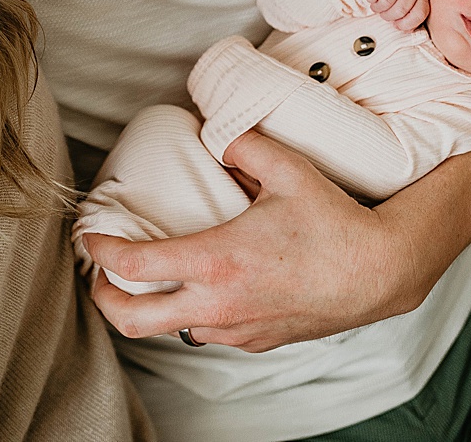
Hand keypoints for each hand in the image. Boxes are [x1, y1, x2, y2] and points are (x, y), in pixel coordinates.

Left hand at [82, 131, 434, 351]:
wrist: (381, 272)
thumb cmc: (336, 223)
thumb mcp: (288, 169)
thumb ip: (244, 143)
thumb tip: (217, 130)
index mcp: (216, 261)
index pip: (132, 266)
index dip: (99, 250)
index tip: (89, 235)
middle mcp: (218, 304)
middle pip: (133, 321)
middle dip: (104, 298)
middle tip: (99, 275)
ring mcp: (237, 328)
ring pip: (172, 329)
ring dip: (152, 308)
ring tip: (149, 280)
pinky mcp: (257, 340)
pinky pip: (208, 333)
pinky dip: (191, 315)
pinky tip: (199, 289)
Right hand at [364, 0, 427, 30]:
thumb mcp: (410, 7)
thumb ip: (411, 20)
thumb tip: (404, 29)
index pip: (419, 14)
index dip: (405, 24)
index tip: (397, 24)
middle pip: (400, 10)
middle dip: (388, 17)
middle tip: (385, 13)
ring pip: (385, 1)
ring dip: (378, 8)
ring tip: (378, 6)